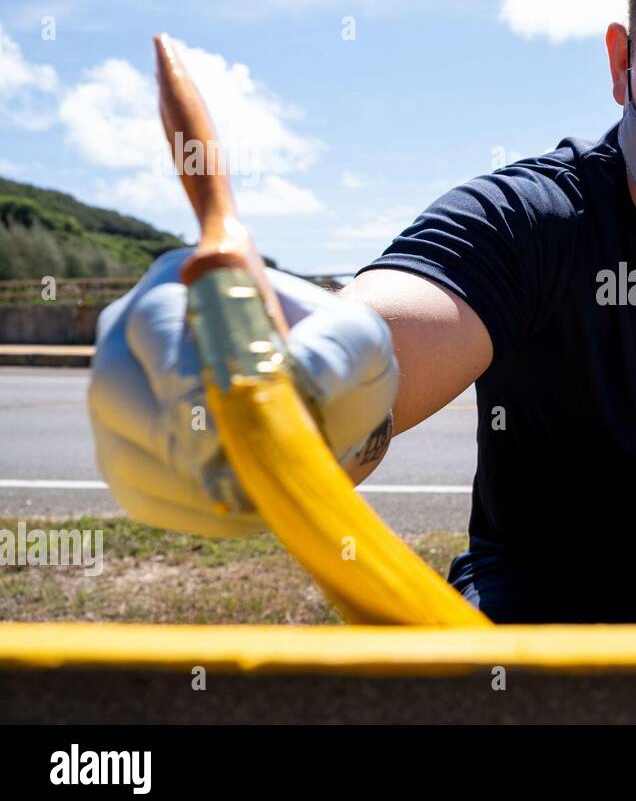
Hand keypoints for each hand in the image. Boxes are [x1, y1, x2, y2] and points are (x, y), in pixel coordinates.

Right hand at [88, 247, 399, 537]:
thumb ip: (337, 347)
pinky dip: (195, 512)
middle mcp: (130, 340)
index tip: (231, 413)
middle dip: (178, 436)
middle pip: (113, 388)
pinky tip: (250, 508)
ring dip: (190, 484)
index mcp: (182, 287)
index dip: (182, 373)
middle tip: (240, 468)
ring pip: (121, 451)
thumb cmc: (337, 357)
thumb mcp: (357, 339)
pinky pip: (140, 498)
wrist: (334, 402)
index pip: (154, 324)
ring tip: (261, 490)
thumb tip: (304, 371)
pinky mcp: (127, 462)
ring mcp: (120, 405)